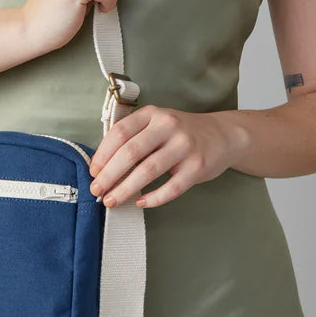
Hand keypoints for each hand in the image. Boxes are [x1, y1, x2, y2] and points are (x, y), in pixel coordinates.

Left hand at [87, 105, 235, 209]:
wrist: (223, 135)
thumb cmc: (181, 133)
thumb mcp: (157, 124)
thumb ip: (134, 138)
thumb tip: (102, 166)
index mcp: (153, 114)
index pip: (120, 132)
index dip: (103, 154)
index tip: (93, 172)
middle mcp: (168, 125)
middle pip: (131, 152)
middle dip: (109, 175)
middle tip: (97, 191)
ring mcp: (185, 146)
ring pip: (148, 171)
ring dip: (125, 189)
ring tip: (112, 201)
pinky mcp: (197, 166)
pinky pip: (171, 187)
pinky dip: (153, 198)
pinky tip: (140, 202)